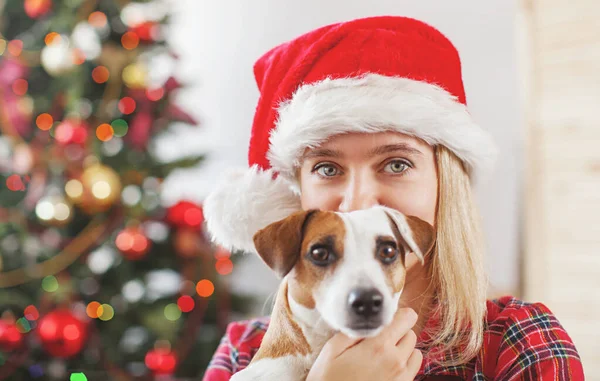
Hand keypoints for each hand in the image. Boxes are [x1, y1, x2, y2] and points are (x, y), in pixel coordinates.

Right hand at [306, 308, 421, 380]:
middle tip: (377, 339)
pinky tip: (387, 368)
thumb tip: (368, 320)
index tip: (386, 319)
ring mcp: (402, 377)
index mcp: (378, 347)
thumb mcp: (332, 350)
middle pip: (410, 333)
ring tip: (383, 355)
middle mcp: (395, 361)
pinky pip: (413, 369)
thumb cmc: (328, 380)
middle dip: (397, 332)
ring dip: (402, 349)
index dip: (397, 314)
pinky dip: (405, 364)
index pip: (406, 318)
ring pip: (414, 351)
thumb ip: (353, 331)